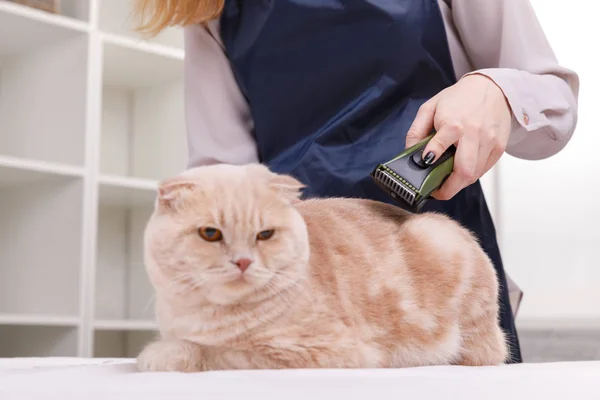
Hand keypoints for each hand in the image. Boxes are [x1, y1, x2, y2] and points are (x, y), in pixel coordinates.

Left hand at [405, 74, 511, 199]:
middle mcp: (474, 134)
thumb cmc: (459, 98)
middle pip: (464, 171)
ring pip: (474, 175)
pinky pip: (483, 170)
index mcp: (454, 122)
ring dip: (459, 183)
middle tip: (436, 191)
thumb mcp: (430, 108)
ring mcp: (489, 142)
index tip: (424, 167)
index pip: (441, 145)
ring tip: (447, 181)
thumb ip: (416, 131)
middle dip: (448, 188)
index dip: (431, 158)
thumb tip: (409, 153)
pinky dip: (471, 174)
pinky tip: (461, 169)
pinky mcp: (499, 148)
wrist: (492, 88)